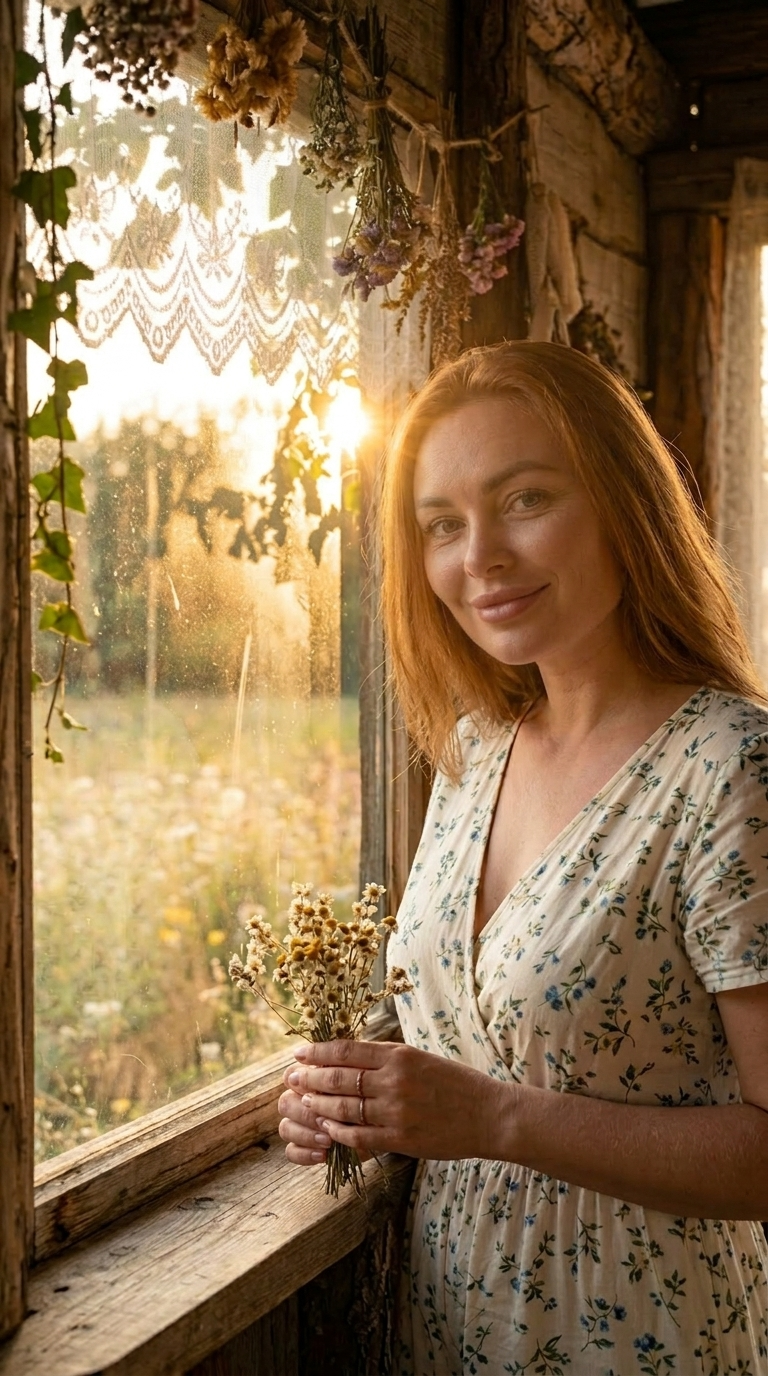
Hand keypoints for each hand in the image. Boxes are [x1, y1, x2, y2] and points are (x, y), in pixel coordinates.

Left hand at [278, 1039, 510, 1164]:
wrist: (489, 1114)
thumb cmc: (456, 1084)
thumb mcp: (422, 1058)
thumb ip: (388, 1058)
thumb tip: (350, 1055)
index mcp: (399, 1055)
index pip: (347, 1050)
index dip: (318, 1052)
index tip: (299, 1052)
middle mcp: (394, 1080)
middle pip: (338, 1078)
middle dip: (309, 1077)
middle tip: (290, 1077)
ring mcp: (396, 1111)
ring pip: (344, 1107)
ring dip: (318, 1105)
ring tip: (303, 1102)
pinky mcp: (400, 1138)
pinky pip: (359, 1135)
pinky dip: (338, 1131)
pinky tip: (327, 1127)